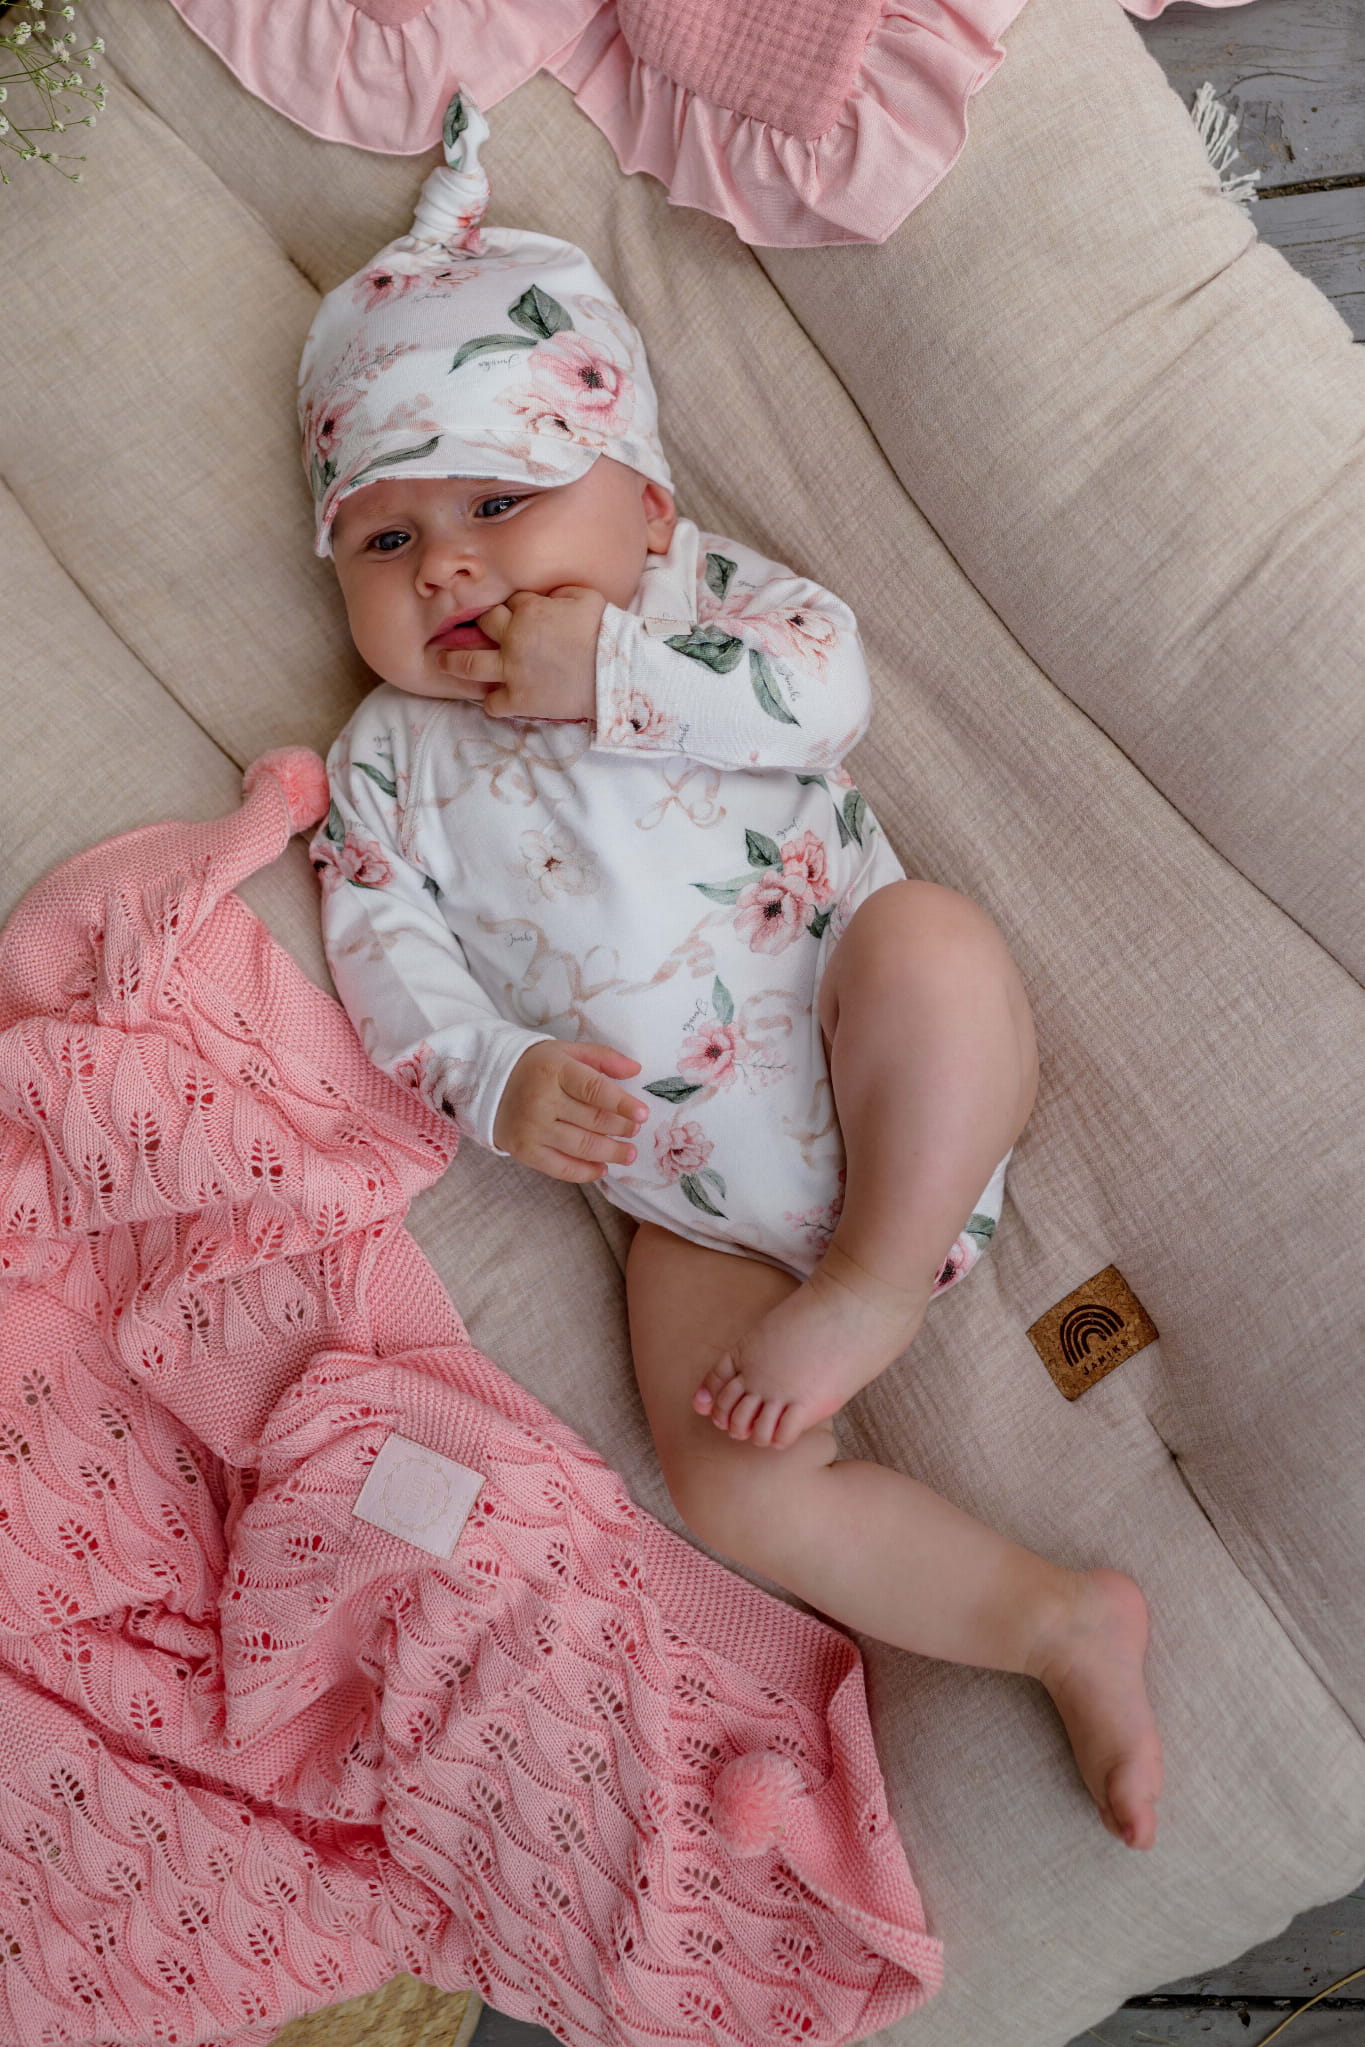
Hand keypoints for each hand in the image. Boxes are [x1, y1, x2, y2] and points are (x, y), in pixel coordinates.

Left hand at [437, 585, 606, 721]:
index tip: (517, 613)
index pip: (510, 602)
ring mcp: (512, 671)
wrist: (615, 673)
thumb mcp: (584, 597)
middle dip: (477, 624)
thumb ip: (558, 593)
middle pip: (482, 624)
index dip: (514, 607)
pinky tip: (494, 699)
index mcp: (529, 610)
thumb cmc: (606, 632)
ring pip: (468, 664)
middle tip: (462, 628)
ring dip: (452, 661)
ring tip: (441, 661)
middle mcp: (513, 638)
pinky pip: (491, 703)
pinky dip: (492, 701)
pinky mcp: (519, 700)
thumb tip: (547, 597)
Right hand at [493, 1039, 647, 1181]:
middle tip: (635, 1130)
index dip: (622, 1104)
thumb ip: (603, 1057)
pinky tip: (602, 1168)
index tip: (643, 1114)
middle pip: (593, 1120)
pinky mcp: (525, 1151)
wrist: (488, 1083)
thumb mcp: (567, 1052)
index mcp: (555, 1070)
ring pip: (582, 1146)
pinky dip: (586, 1172)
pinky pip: (561, 1168)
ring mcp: (532, 1128)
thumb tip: (636, 1069)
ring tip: (628, 1153)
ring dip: (611, 1153)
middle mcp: (542, 1100)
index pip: (595, 1089)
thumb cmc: (536, 1067)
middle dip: (621, 1128)